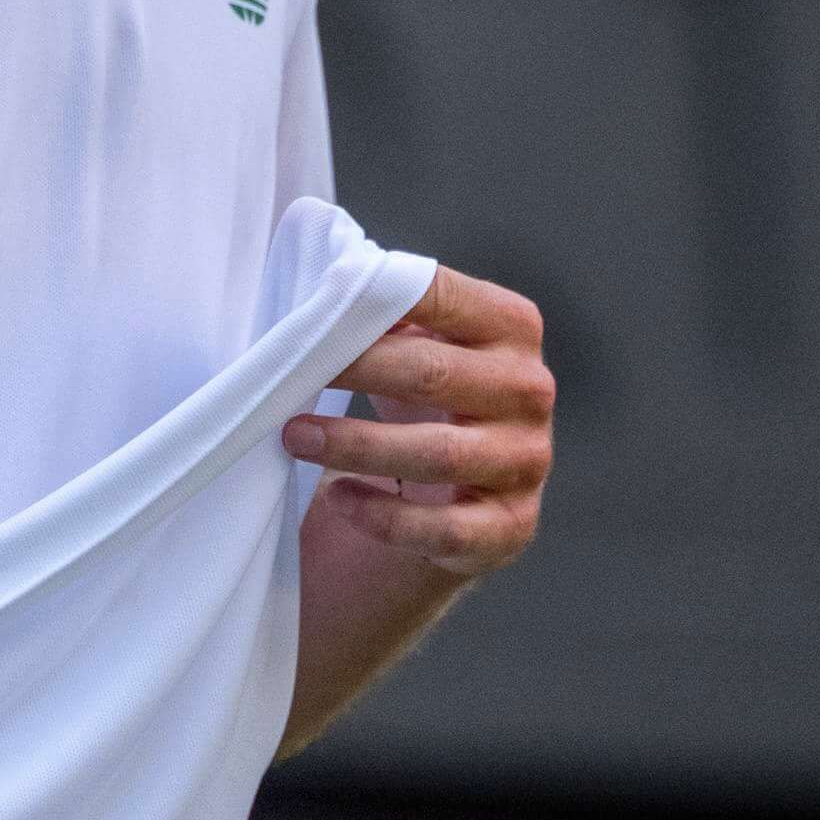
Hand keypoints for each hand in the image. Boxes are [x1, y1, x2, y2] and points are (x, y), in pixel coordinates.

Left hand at [284, 267, 552, 577]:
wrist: (461, 495)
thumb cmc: (429, 403)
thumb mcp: (419, 347)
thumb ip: (390, 316)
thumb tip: (335, 291)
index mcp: (512, 327)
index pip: (442, 296)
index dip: (373, 301)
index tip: (314, 312)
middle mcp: (530, 389)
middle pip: (434, 374)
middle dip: (355, 372)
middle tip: (290, 376)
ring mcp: (527, 461)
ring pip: (438, 453)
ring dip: (356, 445)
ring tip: (296, 437)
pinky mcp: (511, 526)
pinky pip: (442, 528)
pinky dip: (384, 516)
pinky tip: (340, 497)